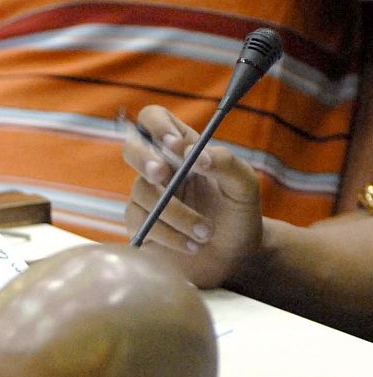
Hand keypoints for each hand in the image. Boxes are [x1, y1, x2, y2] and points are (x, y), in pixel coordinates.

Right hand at [123, 104, 262, 289]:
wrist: (235, 257)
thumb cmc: (240, 215)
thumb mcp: (245, 186)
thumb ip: (225, 163)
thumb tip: (196, 156)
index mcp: (183, 151)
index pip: (155, 120)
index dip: (157, 126)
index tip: (175, 145)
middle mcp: (160, 171)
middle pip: (131, 148)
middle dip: (144, 159)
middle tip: (163, 175)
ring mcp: (147, 199)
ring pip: (142, 193)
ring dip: (176, 213)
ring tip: (205, 232)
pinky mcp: (141, 226)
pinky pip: (141, 223)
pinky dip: (169, 235)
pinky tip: (192, 244)